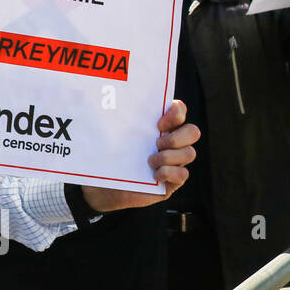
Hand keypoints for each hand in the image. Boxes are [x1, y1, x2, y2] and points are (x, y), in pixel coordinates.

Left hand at [81, 99, 195, 211]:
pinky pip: (182, 174)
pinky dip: (169, 173)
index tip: (159, 122)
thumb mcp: (107, 138)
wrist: (103, 189)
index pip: (179, 111)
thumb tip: (96, 100)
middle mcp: (171, 143)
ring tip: (150, 161)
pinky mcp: (172, 181)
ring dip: (169, 156)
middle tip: (157, 142)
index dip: (176, 112)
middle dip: (177, 136)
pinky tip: (154, 175)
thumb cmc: (106, 159)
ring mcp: (174, 163)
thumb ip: (109, 121)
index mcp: (158, 127)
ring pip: (189, 153)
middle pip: (193, 131)